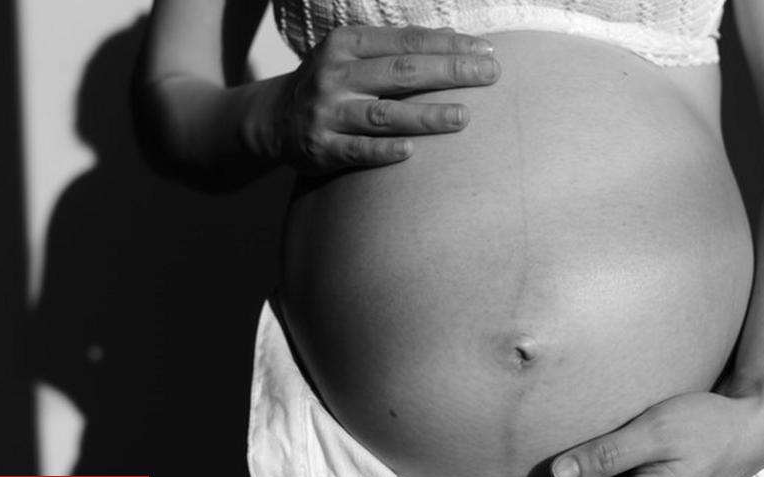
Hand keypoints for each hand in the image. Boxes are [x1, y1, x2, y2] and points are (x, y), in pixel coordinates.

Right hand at [272, 25, 499, 174]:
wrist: (273, 119)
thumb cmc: (331, 83)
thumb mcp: (355, 54)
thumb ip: (398, 47)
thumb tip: (454, 38)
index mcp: (347, 44)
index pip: (407, 41)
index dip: (449, 45)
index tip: (487, 52)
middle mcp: (335, 75)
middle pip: (401, 72)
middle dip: (450, 71)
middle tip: (490, 75)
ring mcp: (327, 112)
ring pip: (384, 114)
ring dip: (425, 115)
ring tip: (463, 117)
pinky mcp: (321, 148)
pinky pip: (358, 150)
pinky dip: (384, 150)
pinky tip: (412, 150)